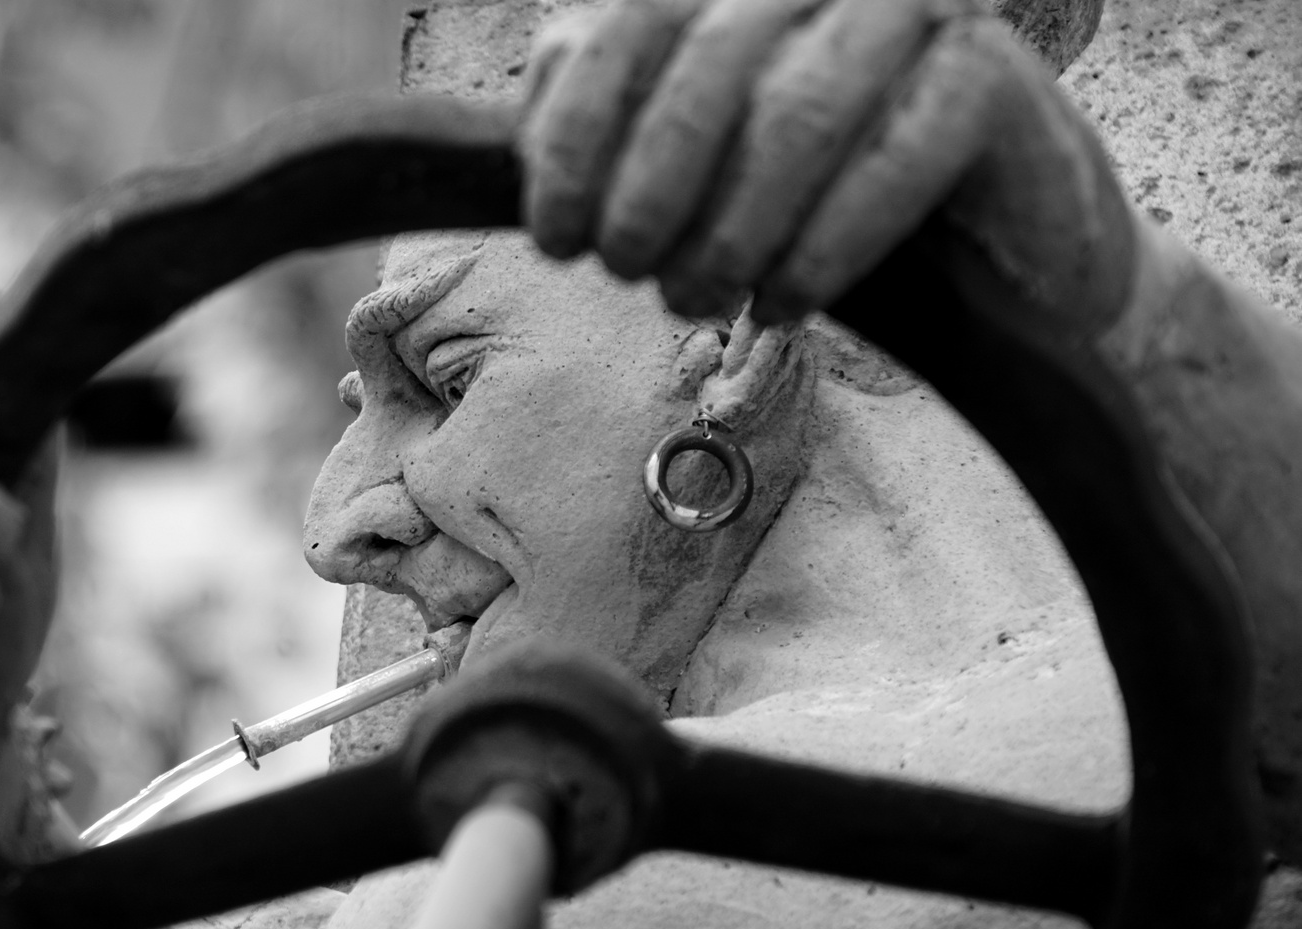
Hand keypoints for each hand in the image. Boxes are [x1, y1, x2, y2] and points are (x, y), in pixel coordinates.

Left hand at [520, 0, 1134, 339]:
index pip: (630, 24)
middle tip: (632, 276)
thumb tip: (534, 145)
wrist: (986, 248)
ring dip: (730, 231)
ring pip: (798, 115)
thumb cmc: (809, 200)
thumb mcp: (686, 159)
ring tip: (698, 300)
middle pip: (707, 69)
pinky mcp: (989, 80)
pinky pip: (892, 164)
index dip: (575, 139)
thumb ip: (608, 123)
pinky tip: (782, 304)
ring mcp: (915, 11)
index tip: (555, 240)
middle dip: (650, 193)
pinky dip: (822, 251)